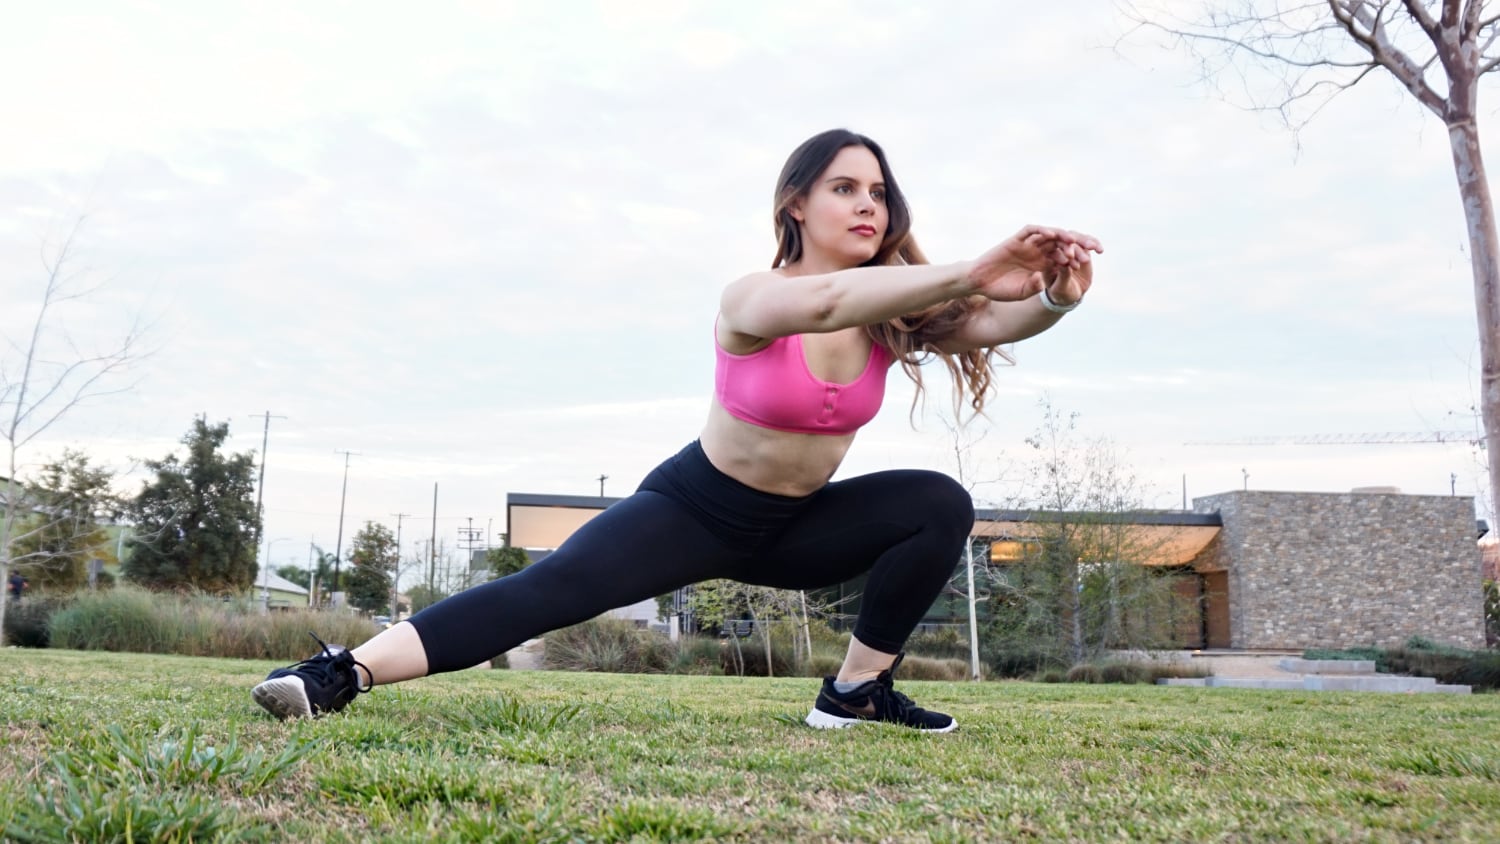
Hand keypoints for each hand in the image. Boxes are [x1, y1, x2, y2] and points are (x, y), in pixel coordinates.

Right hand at [968, 225, 1101, 304]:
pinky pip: (1031, 231)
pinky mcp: (1016, 239)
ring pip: (1050, 235)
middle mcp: (1039, 252)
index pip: (1066, 256)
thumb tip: (1044, 280)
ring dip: (1063, 236)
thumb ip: (1034, 287)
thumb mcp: (1022, 292)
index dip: (1080, 256)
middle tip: (1094, 247)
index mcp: (1044, 264)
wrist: (979, 282)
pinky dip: (1042, 230)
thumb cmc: (1000, 290)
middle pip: (1063, 243)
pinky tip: (1053, 234)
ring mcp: (1028, 244)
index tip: (1093, 258)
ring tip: (1075, 240)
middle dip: (1080, 243)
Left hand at [1038, 229, 1100, 306]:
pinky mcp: (1081, 249)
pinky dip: (1094, 244)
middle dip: (1074, 245)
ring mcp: (1069, 247)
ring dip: (1085, 241)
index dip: (1060, 250)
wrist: (1068, 294)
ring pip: (1077, 238)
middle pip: (1064, 240)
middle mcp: (1056, 248)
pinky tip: (1100, 250)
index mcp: (1045, 256)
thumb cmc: (1060, 292)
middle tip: (1084, 251)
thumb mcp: (1059, 287)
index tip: (1070, 256)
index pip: (1051, 248)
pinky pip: (1088, 242)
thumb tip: (1066, 264)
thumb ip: (1062, 276)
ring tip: (1093, 248)